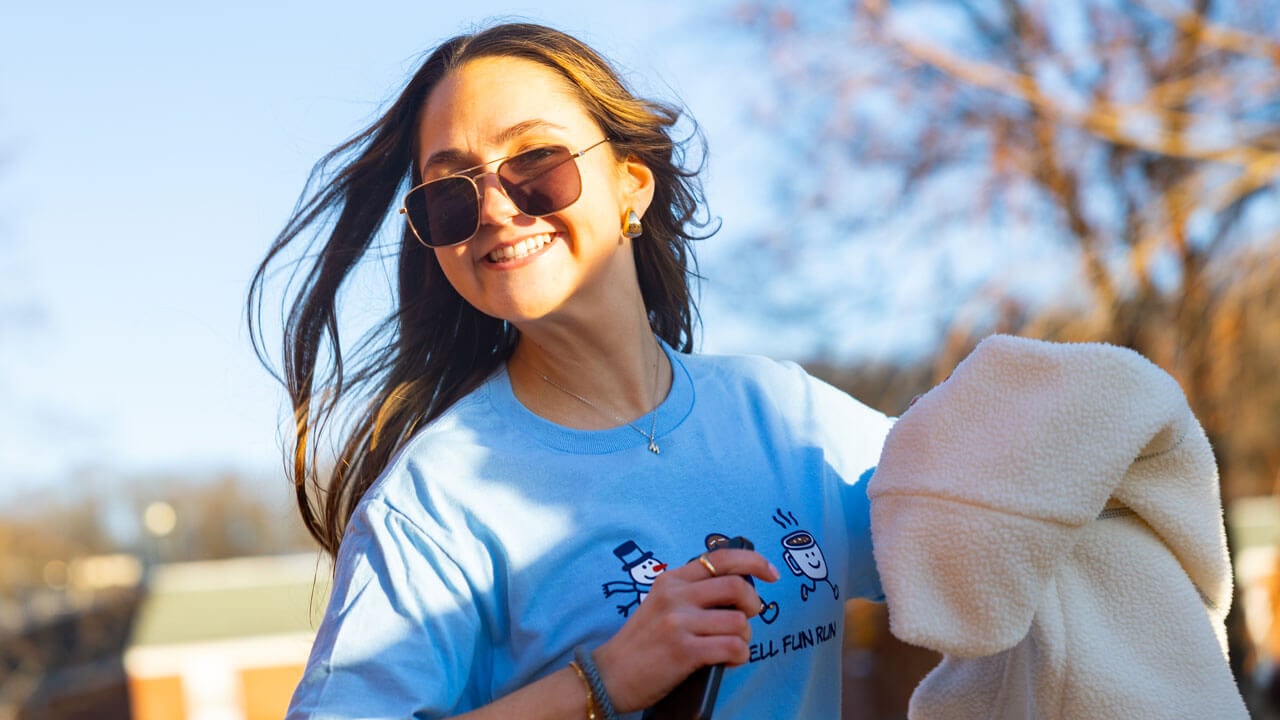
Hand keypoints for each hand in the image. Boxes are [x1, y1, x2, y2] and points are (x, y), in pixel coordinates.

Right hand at [590, 548, 779, 712]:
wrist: (609, 675)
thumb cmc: (641, 643)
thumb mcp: (660, 605)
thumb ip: (691, 592)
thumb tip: (739, 590)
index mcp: (671, 580)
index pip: (720, 557)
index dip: (754, 562)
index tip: (771, 574)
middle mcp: (675, 596)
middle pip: (737, 586)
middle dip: (753, 604)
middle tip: (748, 618)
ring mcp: (679, 623)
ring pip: (739, 621)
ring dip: (745, 638)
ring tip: (732, 647)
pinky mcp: (684, 651)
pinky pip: (732, 647)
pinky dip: (739, 656)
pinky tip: (729, 661)